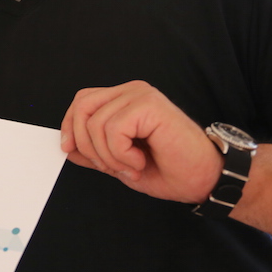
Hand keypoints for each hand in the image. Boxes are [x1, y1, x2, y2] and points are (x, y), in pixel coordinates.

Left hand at [60, 80, 220, 203]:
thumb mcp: (119, 163)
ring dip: (109, 156)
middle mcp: (132, 92)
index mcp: (124, 100)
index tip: (68, 150)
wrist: (204, 179)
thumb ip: (94, 151)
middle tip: (110, 167)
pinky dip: (121, 154)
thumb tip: (66, 146)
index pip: (82, 101)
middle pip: (83, 107)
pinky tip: (140, 161)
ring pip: (96, 124)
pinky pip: (114, 130)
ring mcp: (141, 95)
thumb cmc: (170, 170)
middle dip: (86, 144)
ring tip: (131, 167)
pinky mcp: (150, 105)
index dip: (69, 125)